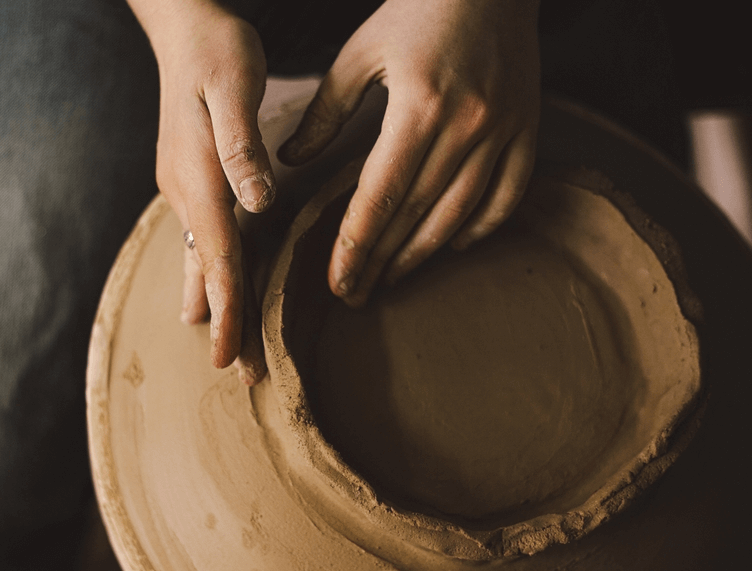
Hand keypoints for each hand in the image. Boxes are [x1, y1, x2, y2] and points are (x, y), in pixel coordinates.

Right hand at [130, 0, 271, 384]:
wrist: (183, 26)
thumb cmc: (217, 50)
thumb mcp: (234, 85)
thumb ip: (243, 146)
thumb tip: (257, 203)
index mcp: (201, 176)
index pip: (219, 257)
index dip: (229, 308)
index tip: (234, 355)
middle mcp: (186, 190)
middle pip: (206, 270)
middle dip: (223, 322)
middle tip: (239, 373)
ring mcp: (183, 186)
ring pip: (198, 258)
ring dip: (212, 304)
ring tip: (219, 347)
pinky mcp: (189, 179)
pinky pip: (199, 239)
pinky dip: (203, 273)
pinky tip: (200, 292)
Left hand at [279, 0, 540, 305]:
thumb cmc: (417, 9)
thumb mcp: (360, 52)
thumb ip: (326, 111)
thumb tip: (292, 161)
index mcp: (418, 107)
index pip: (380, 196)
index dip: (356, 245)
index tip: (339, 280)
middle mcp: (466, 126)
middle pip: (417, 214)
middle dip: (381, 260)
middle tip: (356, 294)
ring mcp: (503, 130)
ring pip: (460, 213)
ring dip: (423, 254)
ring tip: (392, 278)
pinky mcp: (528, 129)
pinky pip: (508, 195)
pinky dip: (480, 227)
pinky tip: (451, 246)